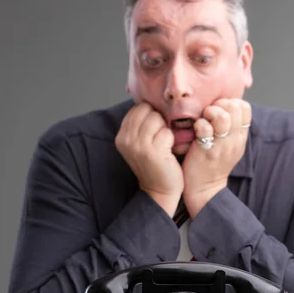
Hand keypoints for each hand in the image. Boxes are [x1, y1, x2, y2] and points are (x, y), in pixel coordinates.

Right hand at [115, 102, 183, 216]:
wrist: (158, 192)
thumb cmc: (154, 165)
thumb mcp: (140, 143)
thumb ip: (141, 124)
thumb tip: (150, 100)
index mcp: (121, 136)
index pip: (137, 108)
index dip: (151, 114)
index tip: (155, 129)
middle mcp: (126, 139)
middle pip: (148, 110)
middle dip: (159, 120)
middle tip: (160, 138)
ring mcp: (138, 146)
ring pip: (158, 119)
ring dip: (166, 130)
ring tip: (164, 144)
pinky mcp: (152, 152)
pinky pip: (167, 132)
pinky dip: (172, 140)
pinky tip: (169, 151)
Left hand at [182, 98, 251, 216]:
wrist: (204, 189)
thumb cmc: (212, 163)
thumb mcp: (229, 145)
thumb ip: (230, 127)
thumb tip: (223, 105)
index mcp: (241, 137)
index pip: (245, 107)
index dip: (230, 102)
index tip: (219, 109)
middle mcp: (235, 140)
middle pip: (235, 107)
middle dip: (219, 104)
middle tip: (209, 114)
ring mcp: (222, 146)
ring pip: (222, 116)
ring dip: (209, 112)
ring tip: (203, 119)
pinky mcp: (207, 152)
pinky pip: (205, 128)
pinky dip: (199, 124)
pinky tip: (196, 130)